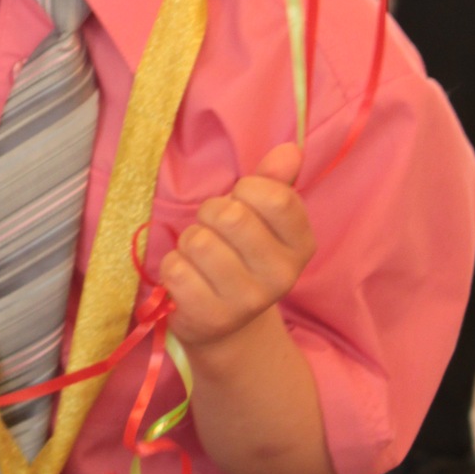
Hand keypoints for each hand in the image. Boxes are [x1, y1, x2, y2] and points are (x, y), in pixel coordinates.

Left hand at [161, 144, 314, 347]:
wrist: (225, 324)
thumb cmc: (241, 255)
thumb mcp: (262, 218)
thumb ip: (275, 182)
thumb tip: (290, 150)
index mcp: (301, 246)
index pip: (276, 198)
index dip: (247, 189)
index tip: (242, 200)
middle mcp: (281, 277)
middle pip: (231, 216)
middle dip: (210, 212)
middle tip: (213, 228)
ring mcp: (247, 301)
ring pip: (199, 241)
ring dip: (189, 241)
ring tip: (200, 255)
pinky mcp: (209, 317)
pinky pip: (175, 269)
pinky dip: (173, 266)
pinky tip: (188, 278)